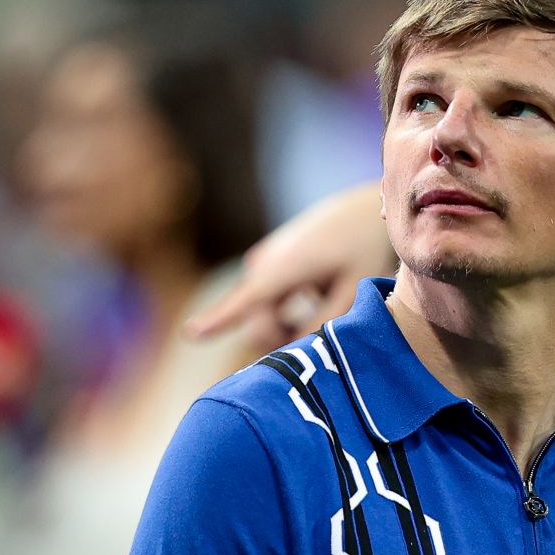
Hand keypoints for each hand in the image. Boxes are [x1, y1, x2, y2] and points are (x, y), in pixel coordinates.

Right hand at [185, 182, 391, 351]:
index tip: (190, 333)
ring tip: (321, 316)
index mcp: (285, 266)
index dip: (219, 319)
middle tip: (317, 341)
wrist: (364, 208)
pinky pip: (265, 300)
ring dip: (283, 325)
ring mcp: (264, 261)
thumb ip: (325, 322)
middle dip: (279, 338)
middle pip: (257, 320)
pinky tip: (314, 302)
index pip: (247, 300)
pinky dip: (283, 311)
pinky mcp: (268, 263)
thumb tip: (295, 346)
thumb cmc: (364, 247)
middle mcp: (265, 263)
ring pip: (261, 312)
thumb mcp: (354, 289)